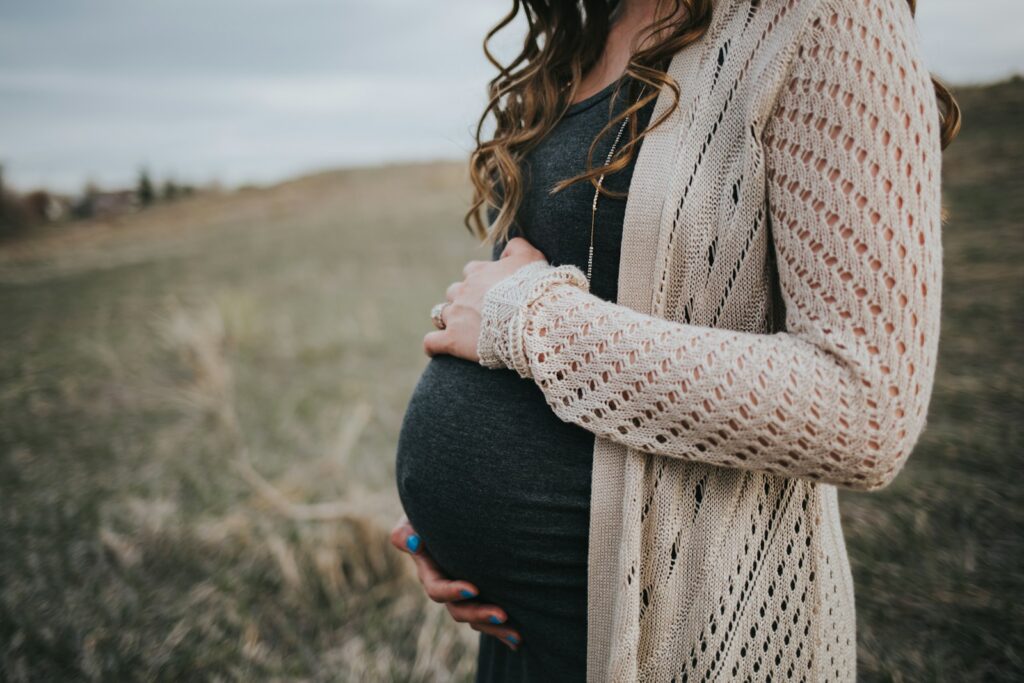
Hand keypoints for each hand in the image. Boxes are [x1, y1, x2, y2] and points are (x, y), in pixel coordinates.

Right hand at [389, 514, 521, 650]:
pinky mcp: (482, 596)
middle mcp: (447, 588)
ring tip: (517, 634)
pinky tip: (520, 638)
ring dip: (495, 628)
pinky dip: (503, 629)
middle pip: (459, 610)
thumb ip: (405, 531)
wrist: (450, 517)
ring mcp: (464, 595)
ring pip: (476, 619)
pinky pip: (489, 617)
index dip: (453, 591)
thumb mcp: (413, 521)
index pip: (438, 589)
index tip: (473, 588)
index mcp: (430, 573)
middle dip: (479, 614)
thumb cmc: (429, 515)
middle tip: (502, 615)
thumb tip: (413, 542)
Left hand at [423, 237, 546, 360]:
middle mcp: (463, 291)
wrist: (531, 319)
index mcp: (479, 273)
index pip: (471, 271)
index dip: (480, 281)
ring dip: (450, 320)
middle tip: (480, 313)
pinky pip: (432, 341)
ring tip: (462, 331)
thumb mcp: (531, 258)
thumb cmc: (533, 289)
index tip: (491, 292)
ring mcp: (456, 315)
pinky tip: (435, 350)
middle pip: (454, 292)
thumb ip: (517, 247)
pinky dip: (432, 345)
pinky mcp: (453, 339)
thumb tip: (507, 250)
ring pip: (441, 313)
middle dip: (463, 300)